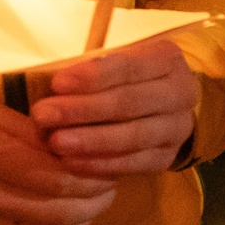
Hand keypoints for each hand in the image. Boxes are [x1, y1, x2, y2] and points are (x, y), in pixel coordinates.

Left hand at [33, 38, 199, 176]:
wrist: (156, 106)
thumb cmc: (121, 79)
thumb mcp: (111, 63)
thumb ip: (87, 72)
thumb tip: (48, 85)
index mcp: (167, 60)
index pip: (130, 67)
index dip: (92, 76)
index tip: (56, 83)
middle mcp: (181, 93)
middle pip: (130, 103)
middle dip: (83, 109)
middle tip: (43, 114)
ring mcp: (178, 128)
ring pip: (133, 136)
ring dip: (90, 140)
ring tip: (55, 142)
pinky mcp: (167, 157)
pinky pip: (133, 163)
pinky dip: (100, 164)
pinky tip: (71, 161)